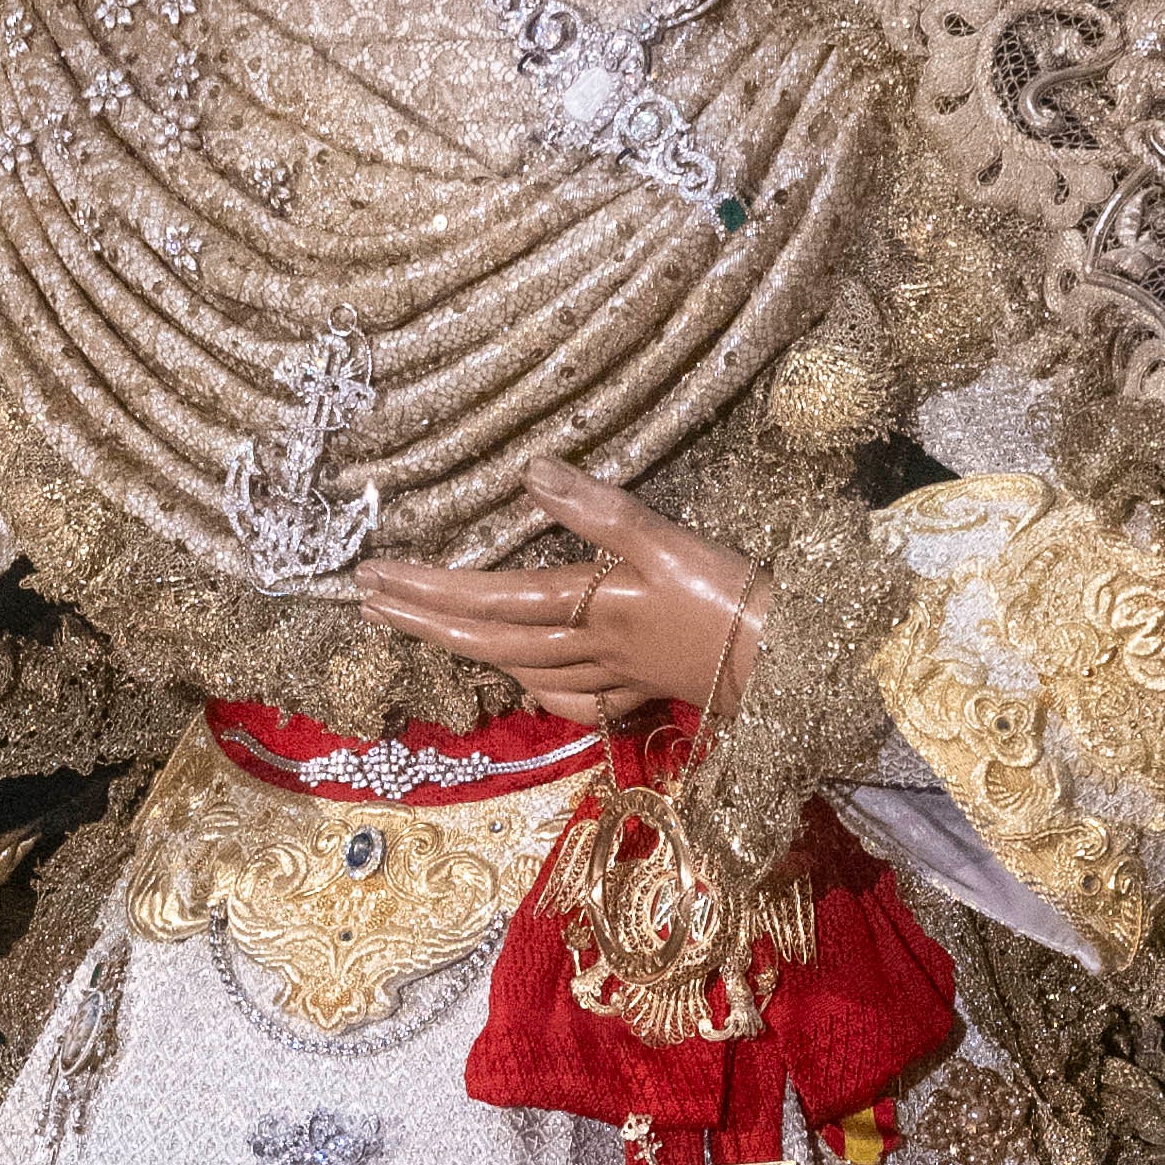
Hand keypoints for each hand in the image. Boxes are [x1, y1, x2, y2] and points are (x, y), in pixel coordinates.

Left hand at [353, 466, 770, 732]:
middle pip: (489, 640)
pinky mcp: (644, 687)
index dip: (428, 588)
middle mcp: (588, 647)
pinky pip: (573, 696)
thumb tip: (531, 468)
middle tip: (368, 603)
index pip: (489, 599)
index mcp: (590, 607)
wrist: (796, 663)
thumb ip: (600, 508)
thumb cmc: (734, 598)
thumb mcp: (669, 539)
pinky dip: (538, 687)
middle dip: (423, 622)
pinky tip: (526, 681)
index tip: (374, 575)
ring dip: (466, 651)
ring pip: (521, 667)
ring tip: (423, 631)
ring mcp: (614, 673)